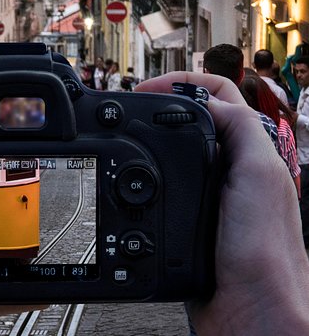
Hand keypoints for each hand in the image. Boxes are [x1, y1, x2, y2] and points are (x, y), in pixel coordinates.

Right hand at [136, 72, 308, 333]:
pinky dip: (144, 176)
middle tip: (131, 106)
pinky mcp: (187, 217)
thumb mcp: (259, 175)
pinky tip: (132, 178)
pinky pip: (162, 186)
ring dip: (151, 139)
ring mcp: (207, 193)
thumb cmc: (265, 251)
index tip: (148, 89)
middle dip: (162, 105)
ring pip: (174, 152)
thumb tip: (207, 99)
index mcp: (250, 151)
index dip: (182, 84)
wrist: (249, 308)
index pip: (217, 97)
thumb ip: (239, 130)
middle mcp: (231, 168)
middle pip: (193, 119)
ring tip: (127, 133)